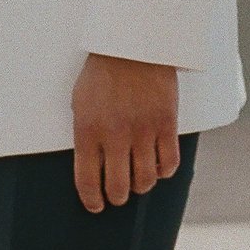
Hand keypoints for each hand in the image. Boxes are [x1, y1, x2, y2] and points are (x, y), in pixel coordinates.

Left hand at [70, 52, 178, 212]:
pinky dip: (164, 172)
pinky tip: (158, 168)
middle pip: (118, 187)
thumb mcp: (80, 101)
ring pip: (146, 179)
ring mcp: (143, 131)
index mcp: (88, 130)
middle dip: (116, 198)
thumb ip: (85, 134)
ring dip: (141, 186)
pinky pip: (169, 163)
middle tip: (117, 196)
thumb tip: (91, 165)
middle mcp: (115, 135)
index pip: (87, 180)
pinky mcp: (166, 124)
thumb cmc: (102, 71)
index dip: (91, 200)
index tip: (95, 206)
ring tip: (137, 181)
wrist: (134, 43)